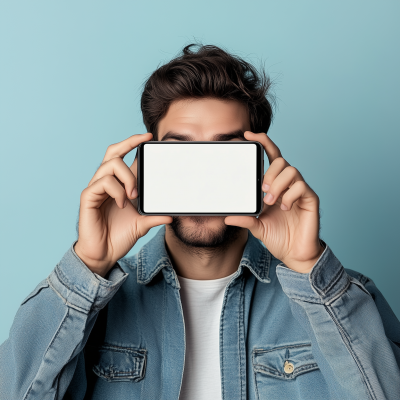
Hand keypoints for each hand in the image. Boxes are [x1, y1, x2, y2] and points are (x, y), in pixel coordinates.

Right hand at [74, 133, 171, 276]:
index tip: (148, 137)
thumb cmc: (119, 236)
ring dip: (127, 178)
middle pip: (113, 152)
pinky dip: (116, 191)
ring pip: (110, 165)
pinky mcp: (88, 197)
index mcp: (118, 184)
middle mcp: (106, 182)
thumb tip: (172, 215)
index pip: (123, 156)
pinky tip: (122, 203)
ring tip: (134, 195)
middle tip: (143, 149)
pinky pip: (102, 183)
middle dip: (128, 144)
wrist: (104, 254)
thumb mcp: (142, 224)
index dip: (133, 143)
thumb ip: (155, 216)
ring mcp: (96, 189)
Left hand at [225, 131, 323, 273]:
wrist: (294, 253)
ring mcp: (300, 190)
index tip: (248, 135)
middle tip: (263, 190)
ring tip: (271, 201)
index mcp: (274, 185)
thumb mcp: (256, 226)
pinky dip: (290, 195)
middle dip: (270, 172)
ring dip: (278, 184)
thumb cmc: (277, 236)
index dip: (262, 143)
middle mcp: (287, 184)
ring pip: (292, 170)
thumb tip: (227, 216)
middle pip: (281, 161)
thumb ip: (245, 219)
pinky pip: (302, 186)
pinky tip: (284, 207)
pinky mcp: (310, 199)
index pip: (270, 158)